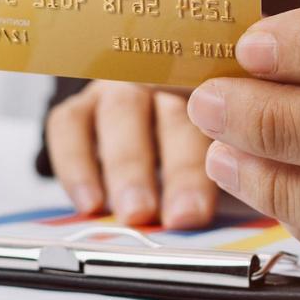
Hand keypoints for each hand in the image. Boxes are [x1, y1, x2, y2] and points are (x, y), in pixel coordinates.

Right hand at [45, 81, 220, 228]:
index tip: (197, 212)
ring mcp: (119, 89)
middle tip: (177, 216)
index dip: (208, 166)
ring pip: (122, 113)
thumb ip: (230, 178)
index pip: (221, 120)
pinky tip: (89, 202)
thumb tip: (226, 217)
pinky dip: (75, 164)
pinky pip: (69, 124)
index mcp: (216, 95)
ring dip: (128, 166)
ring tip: (135, 212)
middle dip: (177, 169)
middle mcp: (167, 81)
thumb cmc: (187, 155)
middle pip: (175, 114)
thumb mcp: (218, 161)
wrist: (136, 135)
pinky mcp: (79, 104)